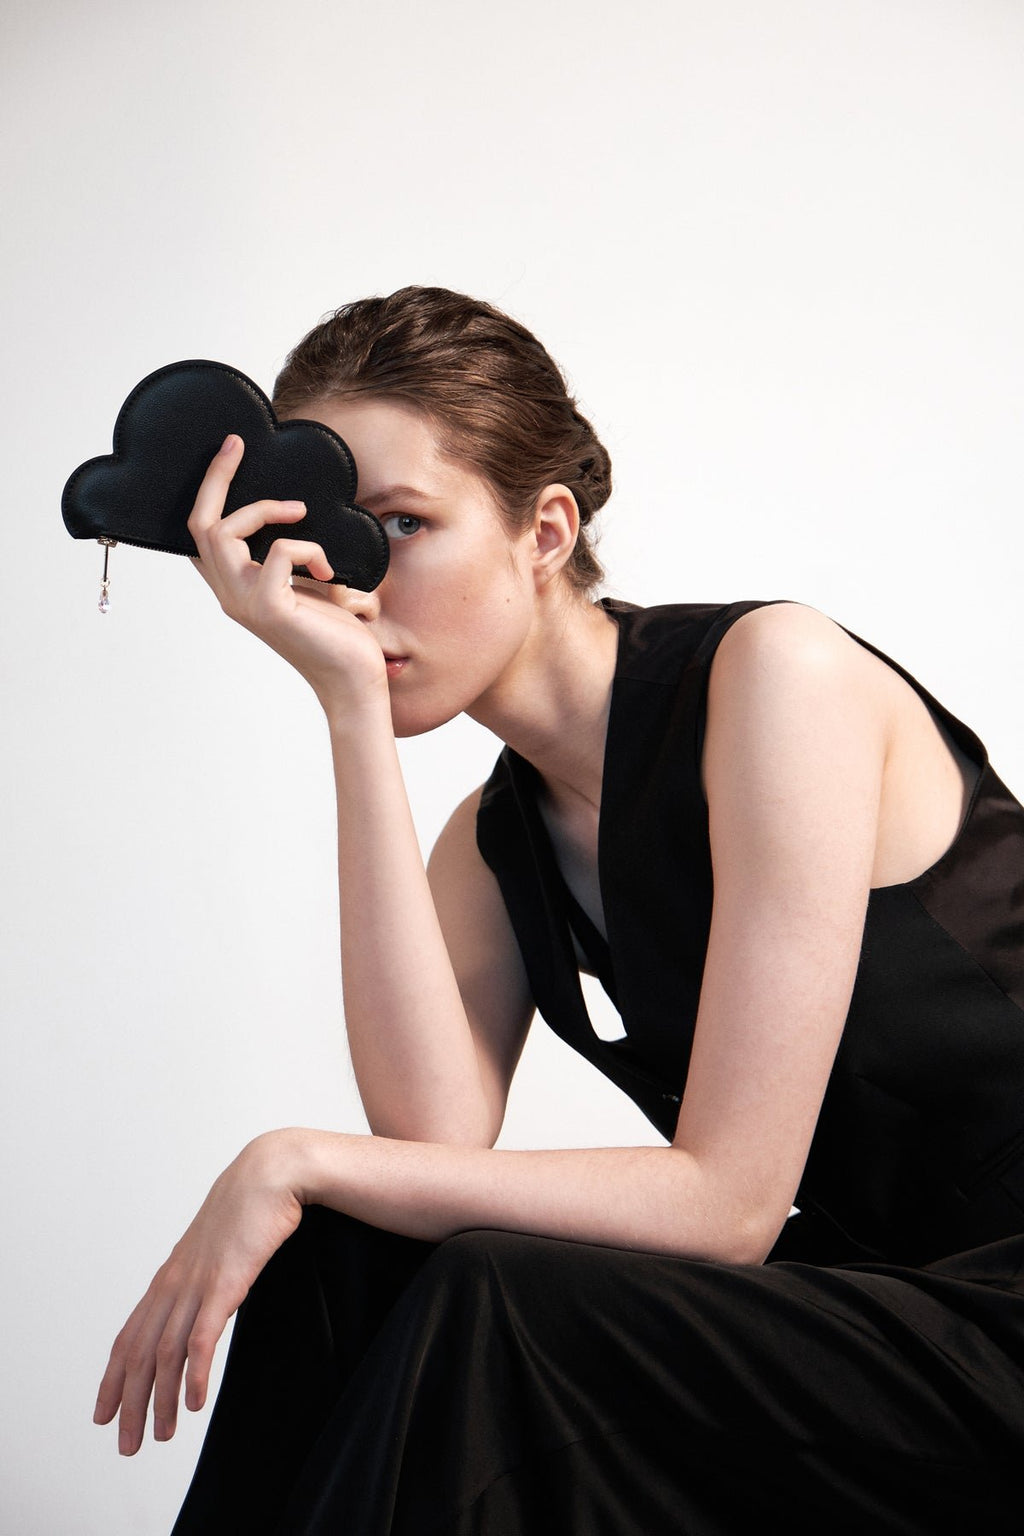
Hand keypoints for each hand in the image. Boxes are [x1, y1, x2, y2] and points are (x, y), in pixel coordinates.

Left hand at [93, 1132, 302, 1454]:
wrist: (271, 1172)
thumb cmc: (251, 1207)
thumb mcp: (218, 1247)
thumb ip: (207, 1276)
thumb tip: (208, 1302)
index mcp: (170, 1276)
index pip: (129, 1335)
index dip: (114, 1378)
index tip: (106, 1413)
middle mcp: (174, 1283)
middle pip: (139, 1353)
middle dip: (130, 1403)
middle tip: (128, 1444)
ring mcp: (197, 1283)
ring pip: (166, 1352)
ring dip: (161, 1399)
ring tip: (161, 1434)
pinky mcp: (226, 1283)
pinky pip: (202, 1337)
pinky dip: (195, 1373)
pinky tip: (196, 1402)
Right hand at [187, 434, 388, 711]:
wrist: (355, 679)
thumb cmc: (338, 635)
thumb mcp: (312, 583)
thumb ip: (292, 558)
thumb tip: (295, 515)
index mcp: (237, 588)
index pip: (201, 535)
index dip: (208, 491)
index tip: (230, 451)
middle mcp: (232, 594)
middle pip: (201, 524)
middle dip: (216, 478)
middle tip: (236, 446)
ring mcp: (245, 602)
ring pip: (223, 532)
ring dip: (264, 510)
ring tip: (299, 513)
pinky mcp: (269, 608)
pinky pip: (280, 551)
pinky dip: (308, 549)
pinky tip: (330, 573)